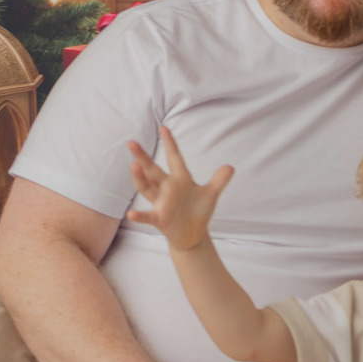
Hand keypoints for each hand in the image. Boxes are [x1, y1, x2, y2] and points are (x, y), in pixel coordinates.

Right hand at [126, 125, 232, 251]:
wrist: (193, 234)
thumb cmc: (198, 210)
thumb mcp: (211, 194)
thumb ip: (219, 180)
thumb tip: (231, 167)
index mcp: (180, 178)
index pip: (173, 157)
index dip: (170, 143)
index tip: (164, 128)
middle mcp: (167, 188)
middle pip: (152, 170)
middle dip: (142, 157)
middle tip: (132, 143)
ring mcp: (161, 203)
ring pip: (147, 188)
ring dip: (140, 178)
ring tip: (133, 166)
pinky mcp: (160, 218)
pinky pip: (148, 216)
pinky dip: (140, 216)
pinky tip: (131, 214)